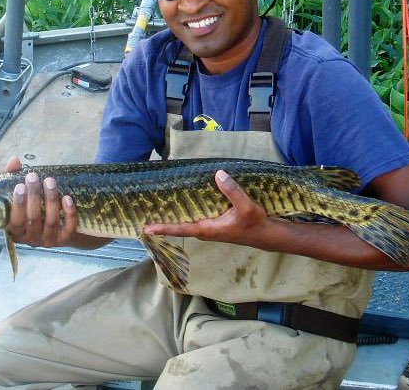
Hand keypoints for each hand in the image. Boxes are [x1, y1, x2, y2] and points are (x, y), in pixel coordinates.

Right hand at [4, 157, 77, 246]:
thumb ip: (12, 178)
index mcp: (16, 232)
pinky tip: (67, 198)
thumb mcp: (17, 194)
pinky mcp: (65, 238)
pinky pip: (68, 228)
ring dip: (51, 200)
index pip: (15, 222)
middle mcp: (32, 239)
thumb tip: (14, 161)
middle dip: (33, 197)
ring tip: (49, 181)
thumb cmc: (28, 207)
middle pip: (33, 219)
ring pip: (51, 222)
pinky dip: (69, 213)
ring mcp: (49, 240)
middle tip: (32, 177)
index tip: (19, 186)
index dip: (17, 205)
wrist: (53, 227)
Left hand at [143, 170, 270, 245]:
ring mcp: (208, 227)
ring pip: (186, 221)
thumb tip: (218, 174)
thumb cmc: (254, 223)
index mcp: (208, 229)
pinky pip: (194, 216)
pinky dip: (185, 210)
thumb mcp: (245, 207)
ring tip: (155, 204)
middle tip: (144, 212)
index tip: (147, 229)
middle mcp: (204, 230)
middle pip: (179, 225)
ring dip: (173, 214)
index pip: (181, 229)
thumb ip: (232, 191)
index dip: (164, 228)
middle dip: (163, 220)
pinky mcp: (213, 223)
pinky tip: (180, 200)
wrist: (265, 233)